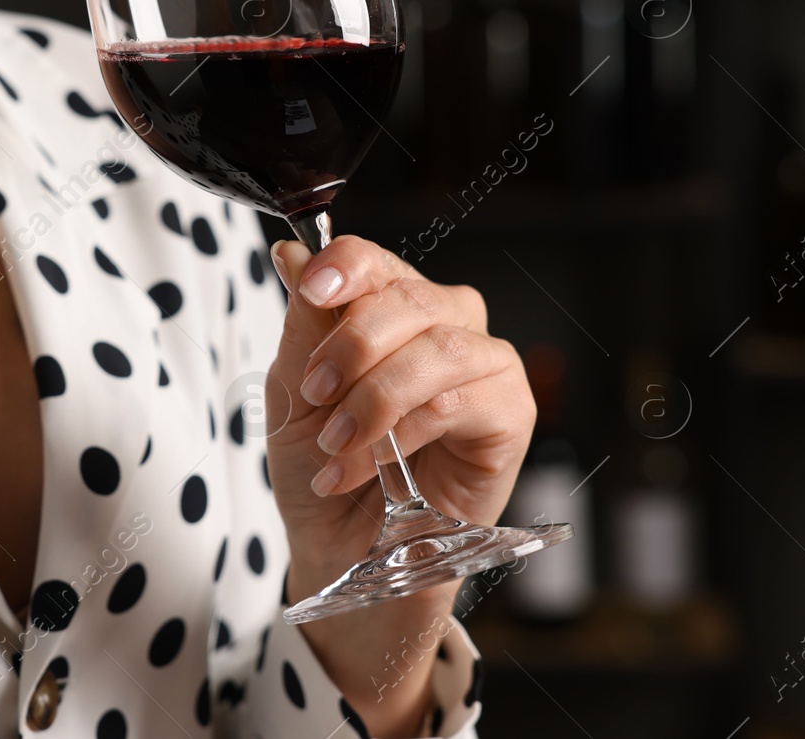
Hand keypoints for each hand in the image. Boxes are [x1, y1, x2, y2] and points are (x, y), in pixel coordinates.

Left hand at [263, 236, 534, 734]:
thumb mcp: (293, 395)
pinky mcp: (511, 413)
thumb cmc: (322, 469)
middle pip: (407, 297)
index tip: (310, 286)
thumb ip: (304, 326)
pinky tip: (365, 467)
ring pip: (438, 346)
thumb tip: (294, 253)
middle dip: (351, 344)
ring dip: (374, 397)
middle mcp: (442, 324)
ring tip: (334, 442)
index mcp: (387, 307)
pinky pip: (459, 401)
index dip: (343, 265)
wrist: (343, 551)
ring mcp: (482, 365)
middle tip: (313, 394)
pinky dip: (401, 434)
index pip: (373, 260)